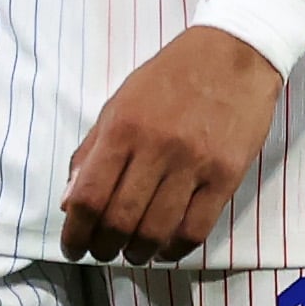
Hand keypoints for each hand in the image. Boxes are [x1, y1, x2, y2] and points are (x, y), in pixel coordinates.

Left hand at [59, 25, 285, 263]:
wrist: (235, 52)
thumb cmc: (172, 76)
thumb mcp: (121, 102)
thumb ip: (92, 150)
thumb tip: (69, 201)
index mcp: (123, 126)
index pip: (88, 196)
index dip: (75, 232)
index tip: (73, 247)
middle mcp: (156, 147)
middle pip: (119, 220)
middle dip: (104, 247)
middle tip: (103, 251)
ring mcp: (194, 163)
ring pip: (156, 231)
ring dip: (138, 253)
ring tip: (134, 252)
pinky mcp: (226, 174)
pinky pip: (196, 229)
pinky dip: (175, 249)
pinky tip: (166, 248)